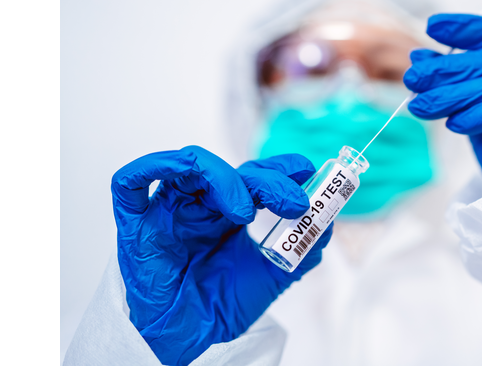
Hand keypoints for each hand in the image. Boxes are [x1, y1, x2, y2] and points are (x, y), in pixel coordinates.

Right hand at [111, 146, 330, 365]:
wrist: (187, 338)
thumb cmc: (220, 306)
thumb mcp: (272, 274)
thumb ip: (301, 249)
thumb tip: (328, 224)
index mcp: (227, 212)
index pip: (253, 175)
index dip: (279, 167)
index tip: (307, 170)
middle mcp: (198, 205)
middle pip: (231, 170)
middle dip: (267, 180)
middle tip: (294, 203)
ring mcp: (167, 210)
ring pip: (191, 166)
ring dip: (225, 178)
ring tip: (248, 211)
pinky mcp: (136, 223)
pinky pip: (131, 182)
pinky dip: (154, 165)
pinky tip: (186, 174)